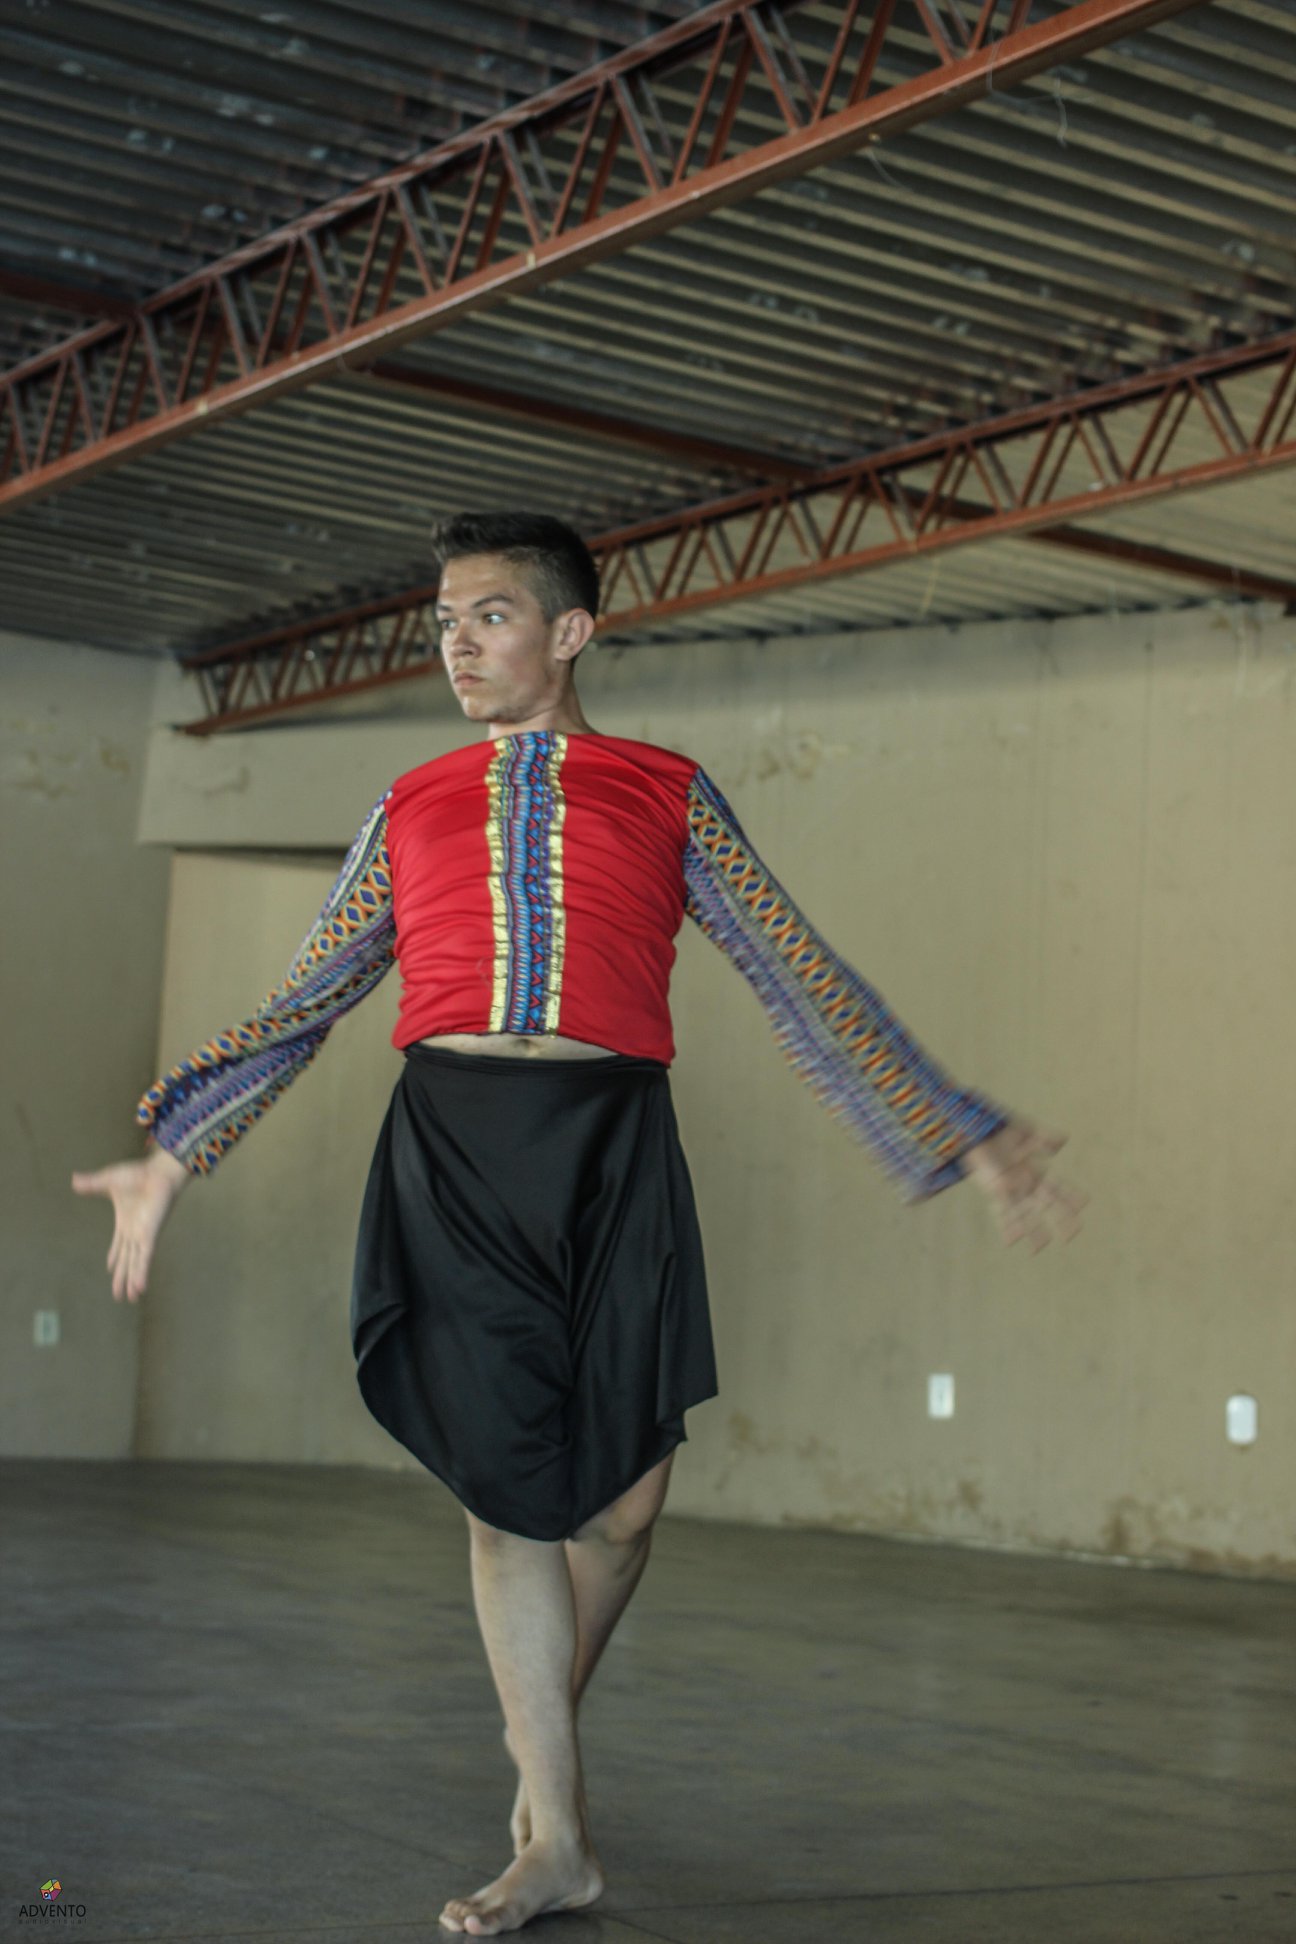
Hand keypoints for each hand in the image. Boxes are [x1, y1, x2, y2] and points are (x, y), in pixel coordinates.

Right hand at [71, 1147, 191, 1302]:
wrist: (157, 1172)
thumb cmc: (138, 1174)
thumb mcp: (108, 1181)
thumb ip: (92, 1184)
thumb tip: (74, 1180)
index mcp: (125, 1222)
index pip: (120, 1245)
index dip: (116, 1258)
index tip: (112, 1270)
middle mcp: (135, 1232)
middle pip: (127, 1260)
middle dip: (123, 1278)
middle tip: (120, 1296)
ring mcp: (143, 1236)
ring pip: (135, 1264)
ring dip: (132, 1281)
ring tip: (131, 1298)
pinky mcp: (149, 1236)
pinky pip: (144, 1259)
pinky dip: (141, 1273)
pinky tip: (140, 1288)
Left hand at [962, 1118, 1085, 1253]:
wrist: (978, 1134)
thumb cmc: (1003, 1131)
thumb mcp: (1025, 1132)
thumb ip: (1043, 1139)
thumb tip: (1064, 1139)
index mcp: (1037, 1172)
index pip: (1057, 1187)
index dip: (1070, 1195)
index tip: (1084, 1203)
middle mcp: (1027, 1185)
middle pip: (1046, 1206)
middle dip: (1060, 1219)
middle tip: (1073, 1234)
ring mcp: (1011, 1192)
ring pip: (1025, 1215)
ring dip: (1032, 1231)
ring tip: (1040, 1248)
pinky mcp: (995, 1194)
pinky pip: (1002, 1213)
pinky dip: (1006, 1227)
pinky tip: (1011, 1241)